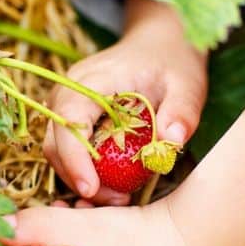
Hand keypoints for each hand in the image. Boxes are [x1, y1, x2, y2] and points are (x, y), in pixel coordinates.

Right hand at [44, 0, 206, 204]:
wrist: (159, 45)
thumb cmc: (173, 62)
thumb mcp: (187, 84)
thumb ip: (182, 111)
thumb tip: (171, 140)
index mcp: (93, 79)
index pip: (69, 120)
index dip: (74, 158)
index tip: (91, 189)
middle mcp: (69, 91)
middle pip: (56, 143)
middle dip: (79, 177)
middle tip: (117, 200)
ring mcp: (67, 104)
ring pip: (58, 150)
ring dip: (81, 178)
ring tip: (119, 196)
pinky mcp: (74, 117)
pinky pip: (68, 149)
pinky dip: (85, 171)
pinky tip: (113, 184)